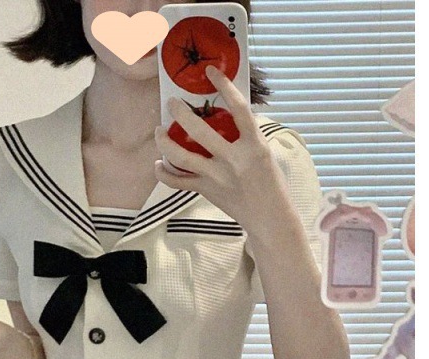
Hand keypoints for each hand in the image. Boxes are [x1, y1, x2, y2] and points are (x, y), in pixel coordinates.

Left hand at [154, 65, 285, 227]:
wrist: (270, 217)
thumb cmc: (271, 183)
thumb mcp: (265, 153)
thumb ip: (247, 135)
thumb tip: (226, 115)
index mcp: (254, 145)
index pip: (238, 108)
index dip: (224, 86)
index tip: (211, 72)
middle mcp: (234, 159)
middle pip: (199, 130)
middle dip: (180, 112)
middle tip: (172, 103)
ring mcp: (217, 177)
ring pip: (181, 156)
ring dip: (164, 141)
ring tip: (159, 131)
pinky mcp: (206, 191)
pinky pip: (177, 182)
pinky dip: (164, 173)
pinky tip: (158, 164)